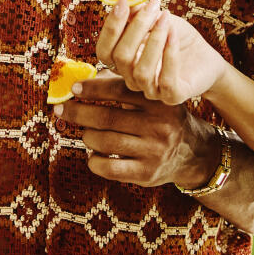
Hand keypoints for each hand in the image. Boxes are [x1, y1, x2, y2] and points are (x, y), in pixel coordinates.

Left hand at [54, 73, 220, 188]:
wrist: (192, 152)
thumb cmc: (162, 119)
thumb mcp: (153, 99)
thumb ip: (125, 89)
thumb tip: (85, 81)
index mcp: (157, 102)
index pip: (119, 91)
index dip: (93, 89)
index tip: (73, 88)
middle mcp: (157, 125)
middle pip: (107, 118)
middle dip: (78, 113)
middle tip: (60, 109)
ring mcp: (152, 151)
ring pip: (105, 142)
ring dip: (87, 136)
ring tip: (85, 133)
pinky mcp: (146, 173)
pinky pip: (110, 168)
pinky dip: (94, 161)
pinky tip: (93, 155)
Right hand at [95, 0, 228, 105]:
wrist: (207, 58)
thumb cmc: (177, 38)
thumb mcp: (159, 20)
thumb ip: (141, 14)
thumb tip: (128, 4)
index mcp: (122, 61)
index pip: (104, 51)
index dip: (110, 27)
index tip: (124, 0)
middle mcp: (132, 78)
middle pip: (121, 58)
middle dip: (136, 27)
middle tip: (153, 6)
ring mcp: (151, 90)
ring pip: (141, 71)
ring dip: (154, 40)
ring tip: (166, 18)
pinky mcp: (172, 97)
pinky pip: (166, 81)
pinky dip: (169, 55)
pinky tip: (174, 35)